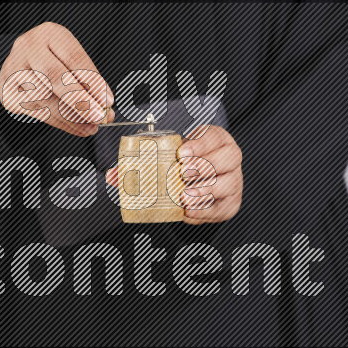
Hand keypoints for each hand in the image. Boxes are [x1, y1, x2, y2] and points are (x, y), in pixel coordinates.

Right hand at [0, 22, 114, 135]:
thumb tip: (106, 107)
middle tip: (99, 116)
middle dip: (80, 100)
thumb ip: (88, 81)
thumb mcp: (71, 61)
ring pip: (46, 98)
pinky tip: (77, 127)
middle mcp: (28, 47)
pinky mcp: (8, 92)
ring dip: (73, 117)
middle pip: (55, 76)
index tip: (107, 101)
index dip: (93, 81)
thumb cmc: (53, 61)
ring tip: (91, 126)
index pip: (74, 58)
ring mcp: (14, 69)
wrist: (20, 66)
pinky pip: (38, 112)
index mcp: (49, 34)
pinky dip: (62, 123)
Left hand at [104, 125, 242, 224]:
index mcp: (215, 139)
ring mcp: (234, 181)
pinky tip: (190, 211)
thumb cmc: (184, 164)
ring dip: (206, 191)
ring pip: (228, 184)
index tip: (182, 154)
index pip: (213, 136)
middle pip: (228, 159)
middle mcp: (230, 157)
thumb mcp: (169, 155)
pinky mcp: (230, 203)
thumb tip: (113, 175)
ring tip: (185, 196)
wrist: (200, 180)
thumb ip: (141, 163)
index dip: (199, 144)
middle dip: (204, 167)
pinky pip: (222, 208)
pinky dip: (205, 211)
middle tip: (182, 175)